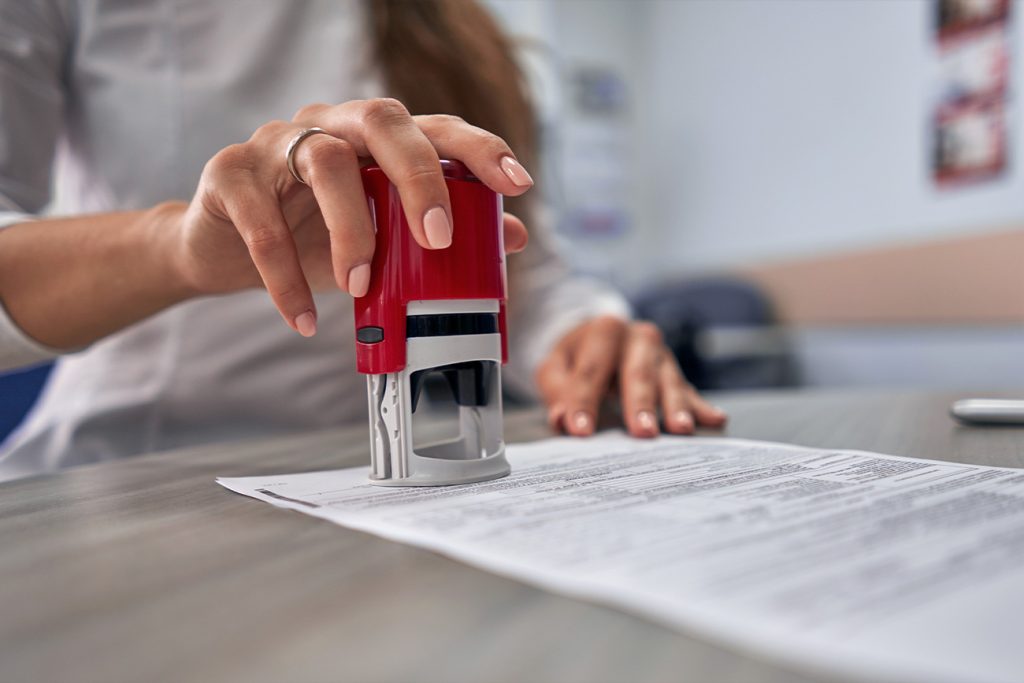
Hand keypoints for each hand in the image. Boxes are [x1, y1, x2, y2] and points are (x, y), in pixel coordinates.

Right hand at [172, 98, 532, 335]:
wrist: (223, 250)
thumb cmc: (312, 237)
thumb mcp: (382, 239)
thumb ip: (442, 233)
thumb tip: (515, 234)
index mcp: (373, 138)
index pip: (434, 127)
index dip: (478, 148)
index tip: (517, 184)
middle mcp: (328, 125)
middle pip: (381, 122)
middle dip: (420, 177)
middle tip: (438, 237)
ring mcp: (275, 143)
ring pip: (324, 162)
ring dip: (352, 230)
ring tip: (360, 287)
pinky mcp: (230, 175)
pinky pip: (262, 223)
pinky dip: (286, 277)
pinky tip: (304, 318)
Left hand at [536, 316, 727, 437]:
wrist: (600, 336)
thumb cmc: (576, 357)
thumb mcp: (555, 368)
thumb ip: (557, 391)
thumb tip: (561, 419)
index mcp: (605, 330)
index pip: (592, 370)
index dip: (584, 401)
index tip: (581, 431)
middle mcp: (639, 338)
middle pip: (638, 373)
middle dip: (640, 403)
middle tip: (642, 433)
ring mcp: (661, 355)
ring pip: (668, 381)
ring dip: (675, 406)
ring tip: (681, 429)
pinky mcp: (674, 373)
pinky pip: (689, 391)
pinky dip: (701, 406)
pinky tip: (714, 419)